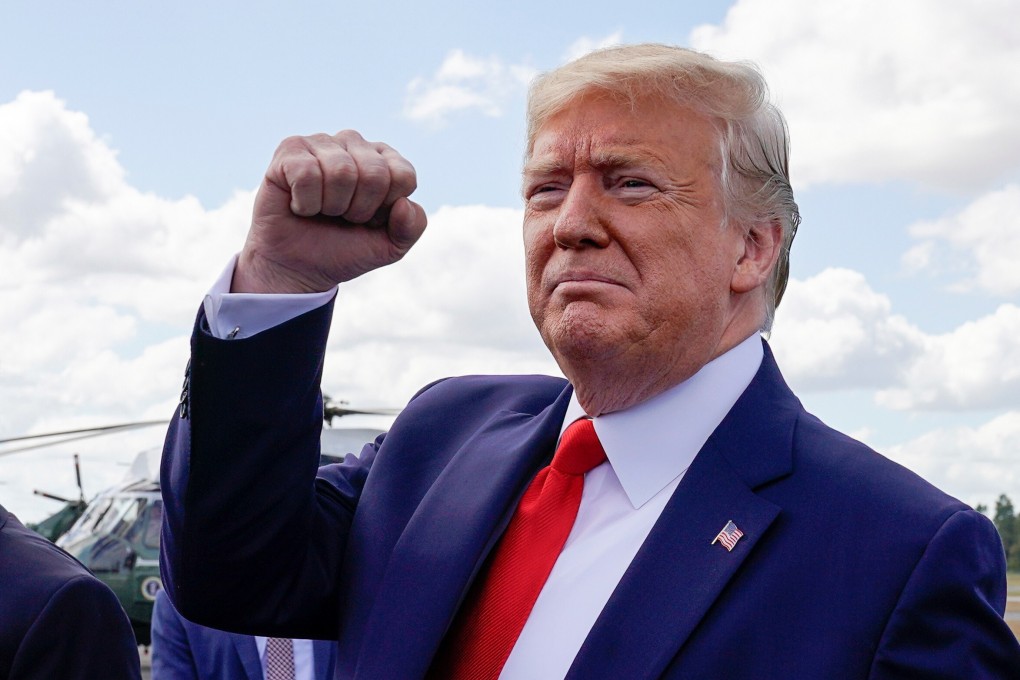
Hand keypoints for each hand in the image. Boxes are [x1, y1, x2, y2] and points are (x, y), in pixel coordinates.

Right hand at [232, 131, 427, 292]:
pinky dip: (305, 202)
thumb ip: (412, 228)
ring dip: (331, 206)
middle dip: (359, 209)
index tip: (368, 220)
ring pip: (341, 172)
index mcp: (384, 160)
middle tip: (342, 217)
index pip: (403, 176)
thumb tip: (404, 203)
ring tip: (321, 210)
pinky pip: (307, 174)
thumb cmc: (344, 249)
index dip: (385, 209)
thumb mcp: (389, 247)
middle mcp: (354, 144)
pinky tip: (299, 204)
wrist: (297, 267)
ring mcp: (322, 142)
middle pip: (375, 174)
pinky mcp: (290, 149)